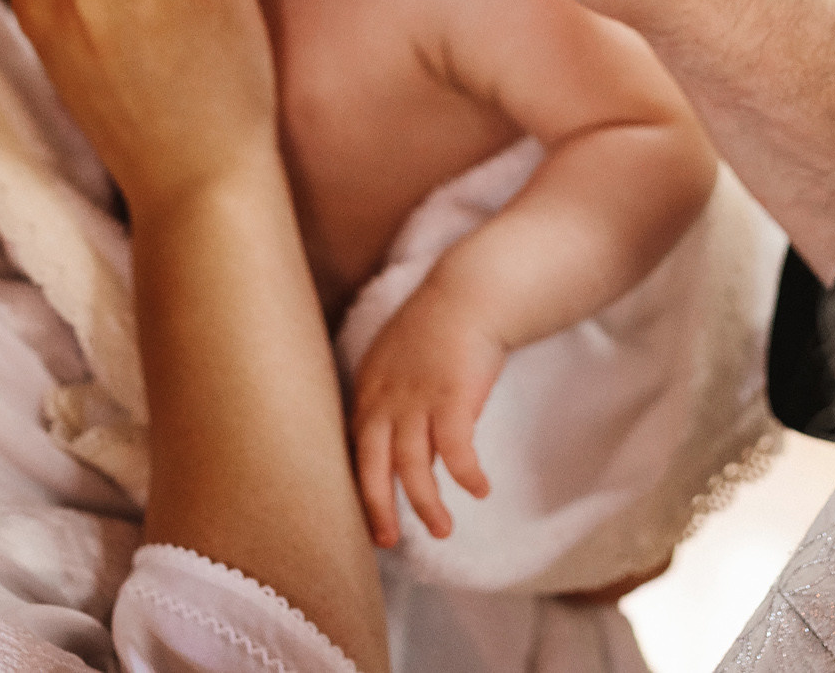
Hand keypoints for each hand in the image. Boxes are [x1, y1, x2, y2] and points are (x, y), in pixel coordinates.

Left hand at [349, 287, 508, 546]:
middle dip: (378, 507)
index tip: (370, 517)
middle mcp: (386, 398)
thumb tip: (400, 448)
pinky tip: (480, 490)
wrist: (469, 293)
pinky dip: (465, 474)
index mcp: (369, 390)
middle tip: (387, 542)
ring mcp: (418, 398)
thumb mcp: (398, 363)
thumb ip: (392, 403)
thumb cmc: (438, 330)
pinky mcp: (454, 395)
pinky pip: (455, 449)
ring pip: (413, 466)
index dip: (360, 486)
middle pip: (372, 464)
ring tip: (443, 530)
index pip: (355, 448)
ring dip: (427, 504)